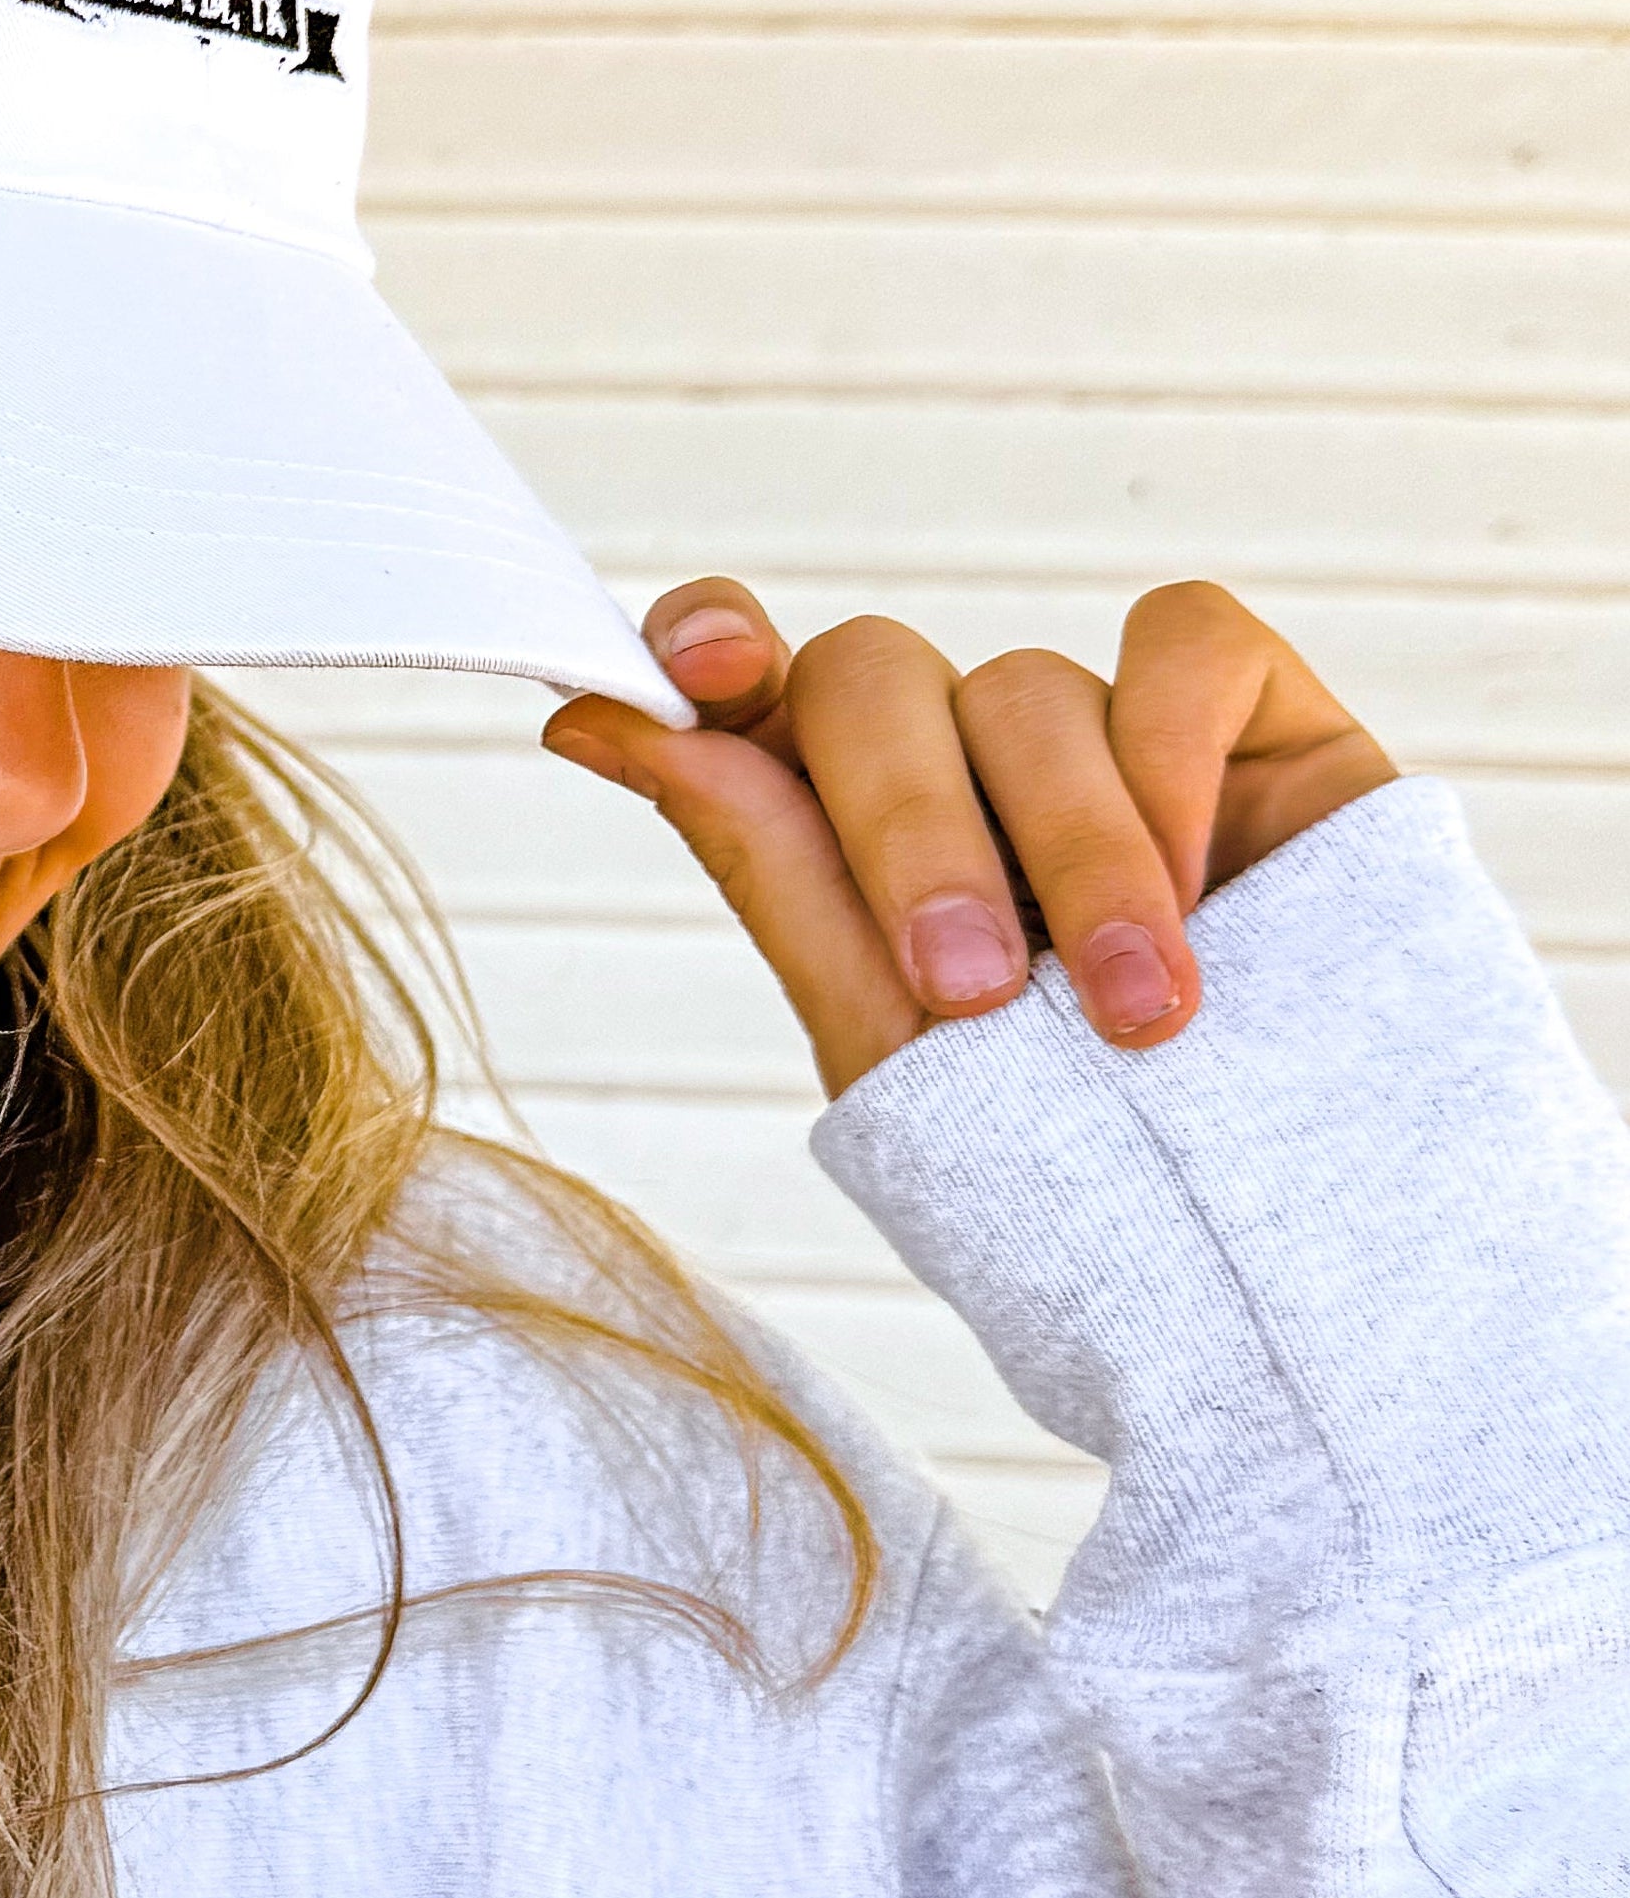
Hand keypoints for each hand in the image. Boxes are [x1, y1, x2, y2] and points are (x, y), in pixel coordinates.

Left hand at [541, 581, 1399, 1100]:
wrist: (1293, 1252)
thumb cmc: (1079, 1174)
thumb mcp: (899, 1049)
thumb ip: (772, 872)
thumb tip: (604, 717)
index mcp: (848, 837)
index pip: (751, 691)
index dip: (710, 646)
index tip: (691, 679)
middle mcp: (963, 767)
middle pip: (871, 682)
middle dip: (906, 832)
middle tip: (975, 992)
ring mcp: (1104, 736)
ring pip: (1025, 688)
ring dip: (1071, 855)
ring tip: (1139, 1018)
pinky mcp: (1250, 718)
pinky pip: (1183, 645)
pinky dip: (1174, 761)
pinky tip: (1213, 891)